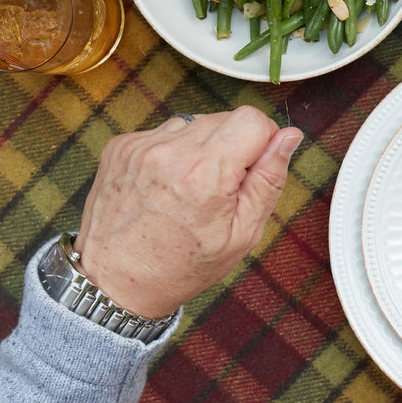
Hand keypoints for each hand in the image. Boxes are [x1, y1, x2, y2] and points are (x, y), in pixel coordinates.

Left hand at [74, 108, 302, 317]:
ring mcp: (141, 145)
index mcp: (205, 173)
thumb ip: (269, 179)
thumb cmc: (179, 267)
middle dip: (232, 146)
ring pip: (195, 122)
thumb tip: (289, 137)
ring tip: (188, 188)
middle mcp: (170, 151)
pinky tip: (164, 185)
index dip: (262, 142)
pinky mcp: (121, 145)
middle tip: (219, 188)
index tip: (251, 170)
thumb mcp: (242, 234)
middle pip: (226, 117)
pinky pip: (164, 131)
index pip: (254, 119)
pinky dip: (171, 151)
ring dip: (200, 146)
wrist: (112, 285)